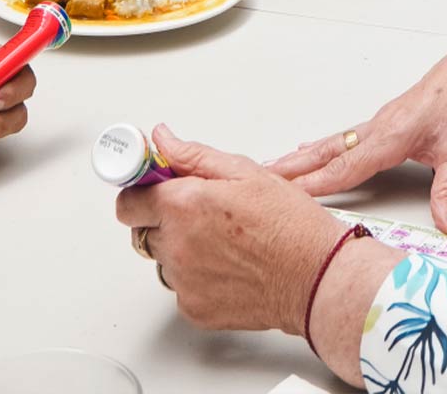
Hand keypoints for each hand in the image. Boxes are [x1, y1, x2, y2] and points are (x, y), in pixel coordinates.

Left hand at [115, 125, 358, 333]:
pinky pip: (181, 287)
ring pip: (163, 259)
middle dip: (165, 219)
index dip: (142, 190)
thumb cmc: (291, 226)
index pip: (129, 199)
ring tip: (223, 243)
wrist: (318, 277)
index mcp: (184, 204)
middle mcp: (176, 244)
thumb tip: (164, 140)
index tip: (154, 188)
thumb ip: (194, 155)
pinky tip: (228, 266)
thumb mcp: (247, 172)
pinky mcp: (193, 308)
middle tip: (203, 214)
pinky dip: (197, 277)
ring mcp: (182, 280)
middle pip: (143, 229)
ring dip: (181, 249)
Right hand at [266, 32, 446, 234]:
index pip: (346, 167)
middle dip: (293, 167)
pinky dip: (320, 147)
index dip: (316, 184)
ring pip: (331, 144)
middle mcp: (378, 128)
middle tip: (258, 178)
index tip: (286, 196)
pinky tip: (308, 149)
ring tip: (271, 169)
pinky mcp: (384, 122)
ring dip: (301, 158)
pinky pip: (343, 138)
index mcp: (391, 136)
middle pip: (327, 152)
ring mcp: (379, 123)